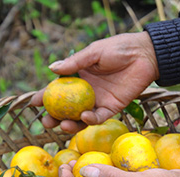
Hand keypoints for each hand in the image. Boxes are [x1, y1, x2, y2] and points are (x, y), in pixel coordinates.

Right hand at [31, 31, 158, 132]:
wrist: (145, 55)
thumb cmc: (118, 48)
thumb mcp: (94, 53)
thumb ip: (75, 63)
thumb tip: (52, 69)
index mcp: (78, 77)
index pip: (58, 89)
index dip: (45, 97)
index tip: (34, 103)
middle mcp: (85, 92)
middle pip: (66, 109)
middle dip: (55, 117)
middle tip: (46, 122)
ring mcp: (98, 101)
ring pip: (80, 117)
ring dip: (71, 124)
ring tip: (62, 125)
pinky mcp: (112, 108)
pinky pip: (98, 117)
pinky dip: (90, 119)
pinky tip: (84, 116)